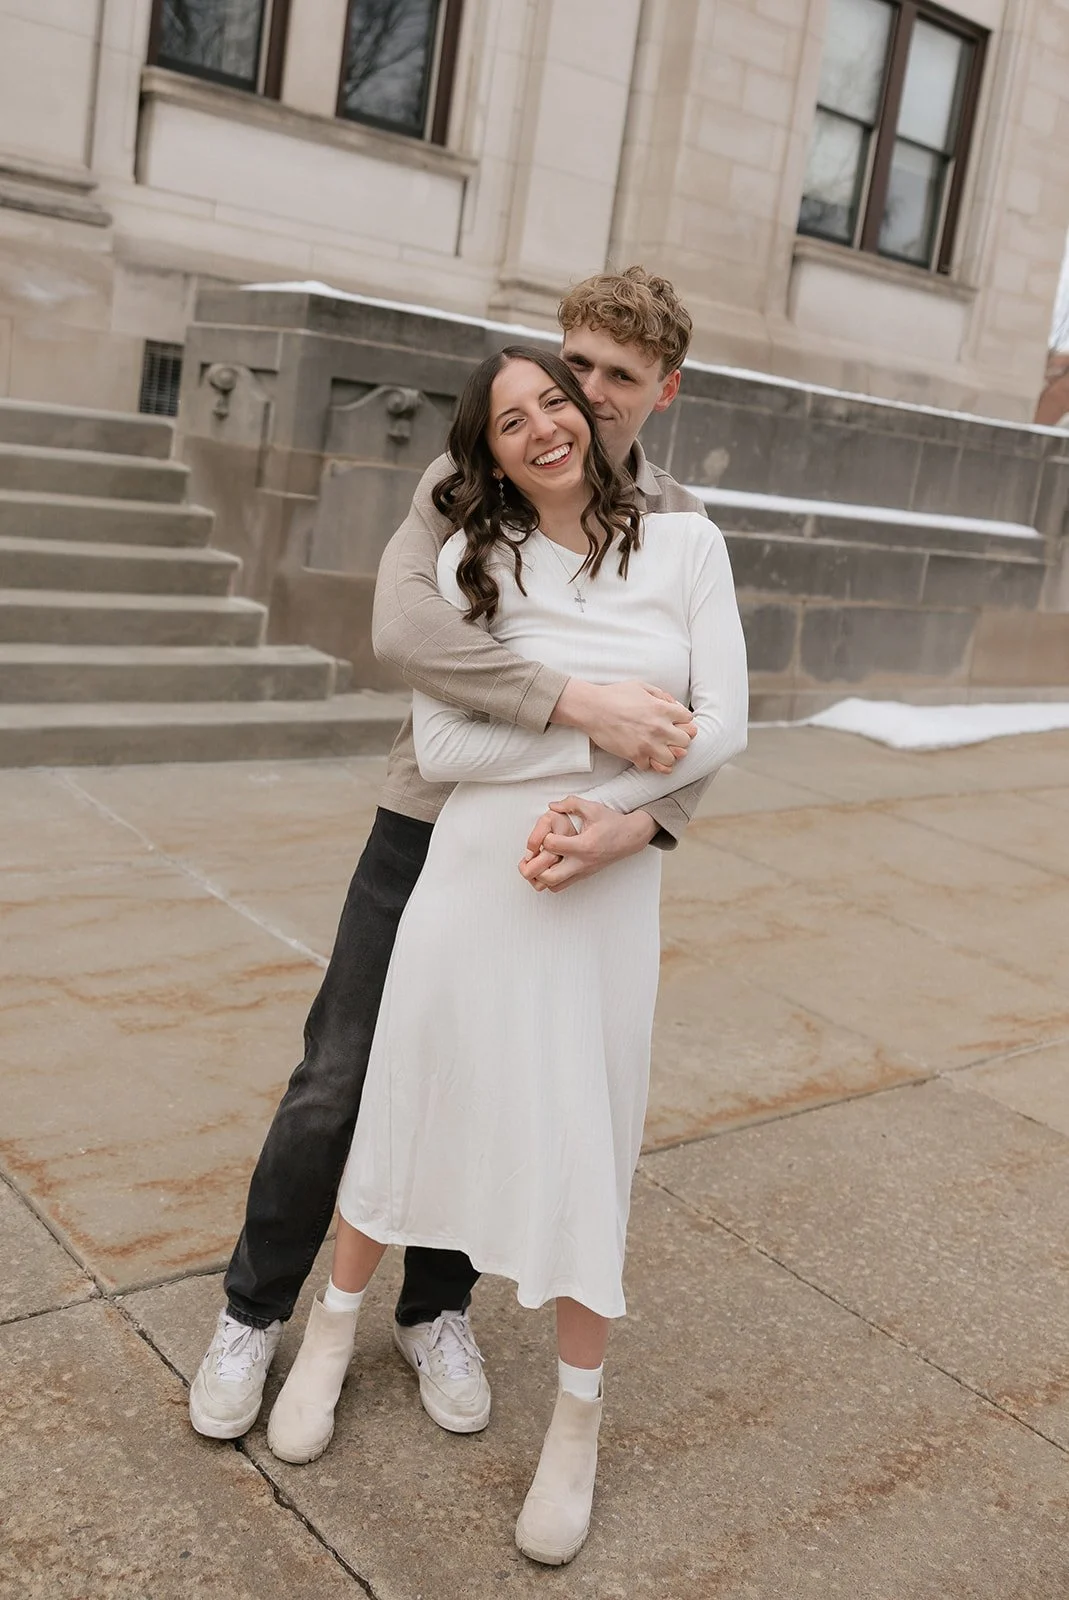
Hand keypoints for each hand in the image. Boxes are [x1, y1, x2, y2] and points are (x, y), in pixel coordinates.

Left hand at [518, 798, 657, 892]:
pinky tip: (549, 864)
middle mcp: (582, 862)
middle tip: (532, 854)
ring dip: (540, 875)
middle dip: (535, 867)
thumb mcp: (593, 808)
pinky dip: (550, 879)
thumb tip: (552, 806)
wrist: (630, 837)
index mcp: (583, 845)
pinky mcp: (583, 876)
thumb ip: (571, 804)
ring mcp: (582, 872)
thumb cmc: (611, 822)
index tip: (545, 831)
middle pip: (549, 875)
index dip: (543, 837)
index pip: (552, 845)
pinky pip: (561, 886)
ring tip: (538, 861)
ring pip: (553, 885)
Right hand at [551, 680, 697, 772]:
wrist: (592, 709)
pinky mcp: (635, 755)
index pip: (689, 720)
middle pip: (685, 741)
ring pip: (672, 759)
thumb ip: (661, 695)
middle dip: (679, 740)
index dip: (684, 722)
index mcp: (663, 709)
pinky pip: (650, 767)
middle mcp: (660, 728)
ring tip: (658, 750)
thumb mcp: (641, 686)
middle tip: (669, 738)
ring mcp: (648, 744)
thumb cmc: (614, 695)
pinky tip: (643, 755)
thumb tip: (673, 705)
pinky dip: (648, 763)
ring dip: (667, 755)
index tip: (676, 723)